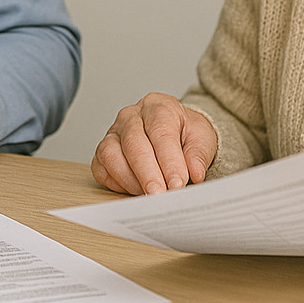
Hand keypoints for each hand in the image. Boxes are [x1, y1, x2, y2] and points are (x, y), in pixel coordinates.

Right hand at [91, 92, 217, 194]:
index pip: (161, 132)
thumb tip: (195, 173)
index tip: (177, 184)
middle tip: (160, 196)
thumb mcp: (202, 138)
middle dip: (148, 174)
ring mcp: (113, 133)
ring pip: (112, 155)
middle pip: (134, 143)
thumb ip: (198, 155)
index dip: (169, 161)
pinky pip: (102, 168)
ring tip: (151, 196)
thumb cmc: (186, 134)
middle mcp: (131, 116)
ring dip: (131, 181)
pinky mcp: (102, 152)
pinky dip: (118, 183)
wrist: (174, 133)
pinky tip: (136, 191)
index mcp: (158, 106)